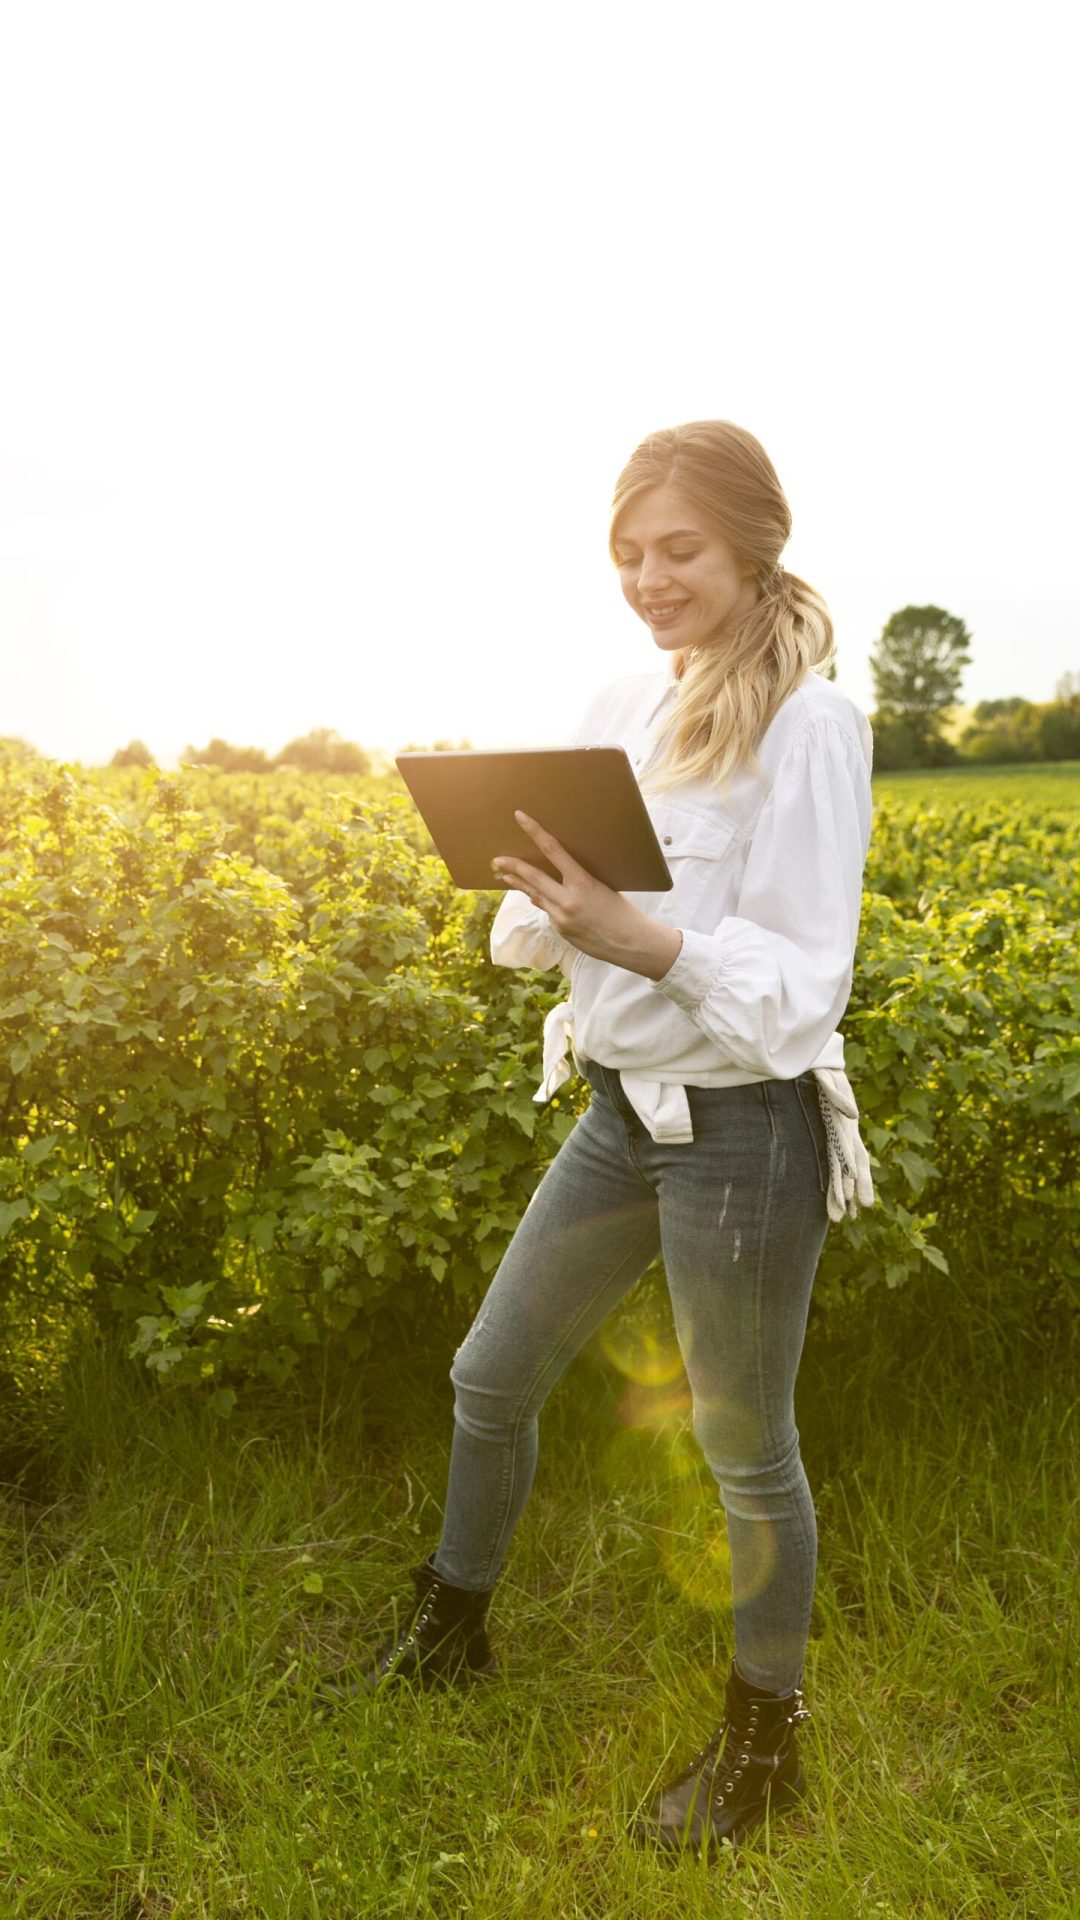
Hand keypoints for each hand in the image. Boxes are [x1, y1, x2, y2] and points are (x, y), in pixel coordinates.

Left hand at [491, 811, 682, 980]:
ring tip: (503, 875)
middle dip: (512, 867)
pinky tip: (532, 895)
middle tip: (496, 859)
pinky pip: (546, 910)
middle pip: (532, 878)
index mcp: (582, 883)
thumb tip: (558, 874)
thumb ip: (579, 880)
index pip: (553, 850)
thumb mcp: (603, 886)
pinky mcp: (560, 930)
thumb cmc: (623, 910)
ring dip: (518, 884)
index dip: (535, 831)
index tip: (520, 817)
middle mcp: (567, 900)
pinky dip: (540, 899)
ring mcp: (561, 918)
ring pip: (535, 895)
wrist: (630, 944)